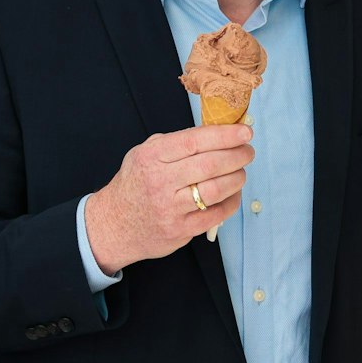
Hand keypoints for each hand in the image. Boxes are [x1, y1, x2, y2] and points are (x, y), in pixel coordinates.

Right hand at [83, 124, 253, 274]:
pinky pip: (216, 215)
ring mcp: (170, 209)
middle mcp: (160, 182)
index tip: (244, 132)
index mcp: (151, 157)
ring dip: (237, 178)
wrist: (113, 224)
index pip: (194, 141)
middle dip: (237, 155)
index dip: (224, 135)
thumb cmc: (135, 184)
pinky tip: (233, 193)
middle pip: (210, 164)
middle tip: (248, 151)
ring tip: (241, 172)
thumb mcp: (144, 154)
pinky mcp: (180, 230)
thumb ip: (175, 143)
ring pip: (216, 190)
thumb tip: (216, 133)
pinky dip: (231, 202)